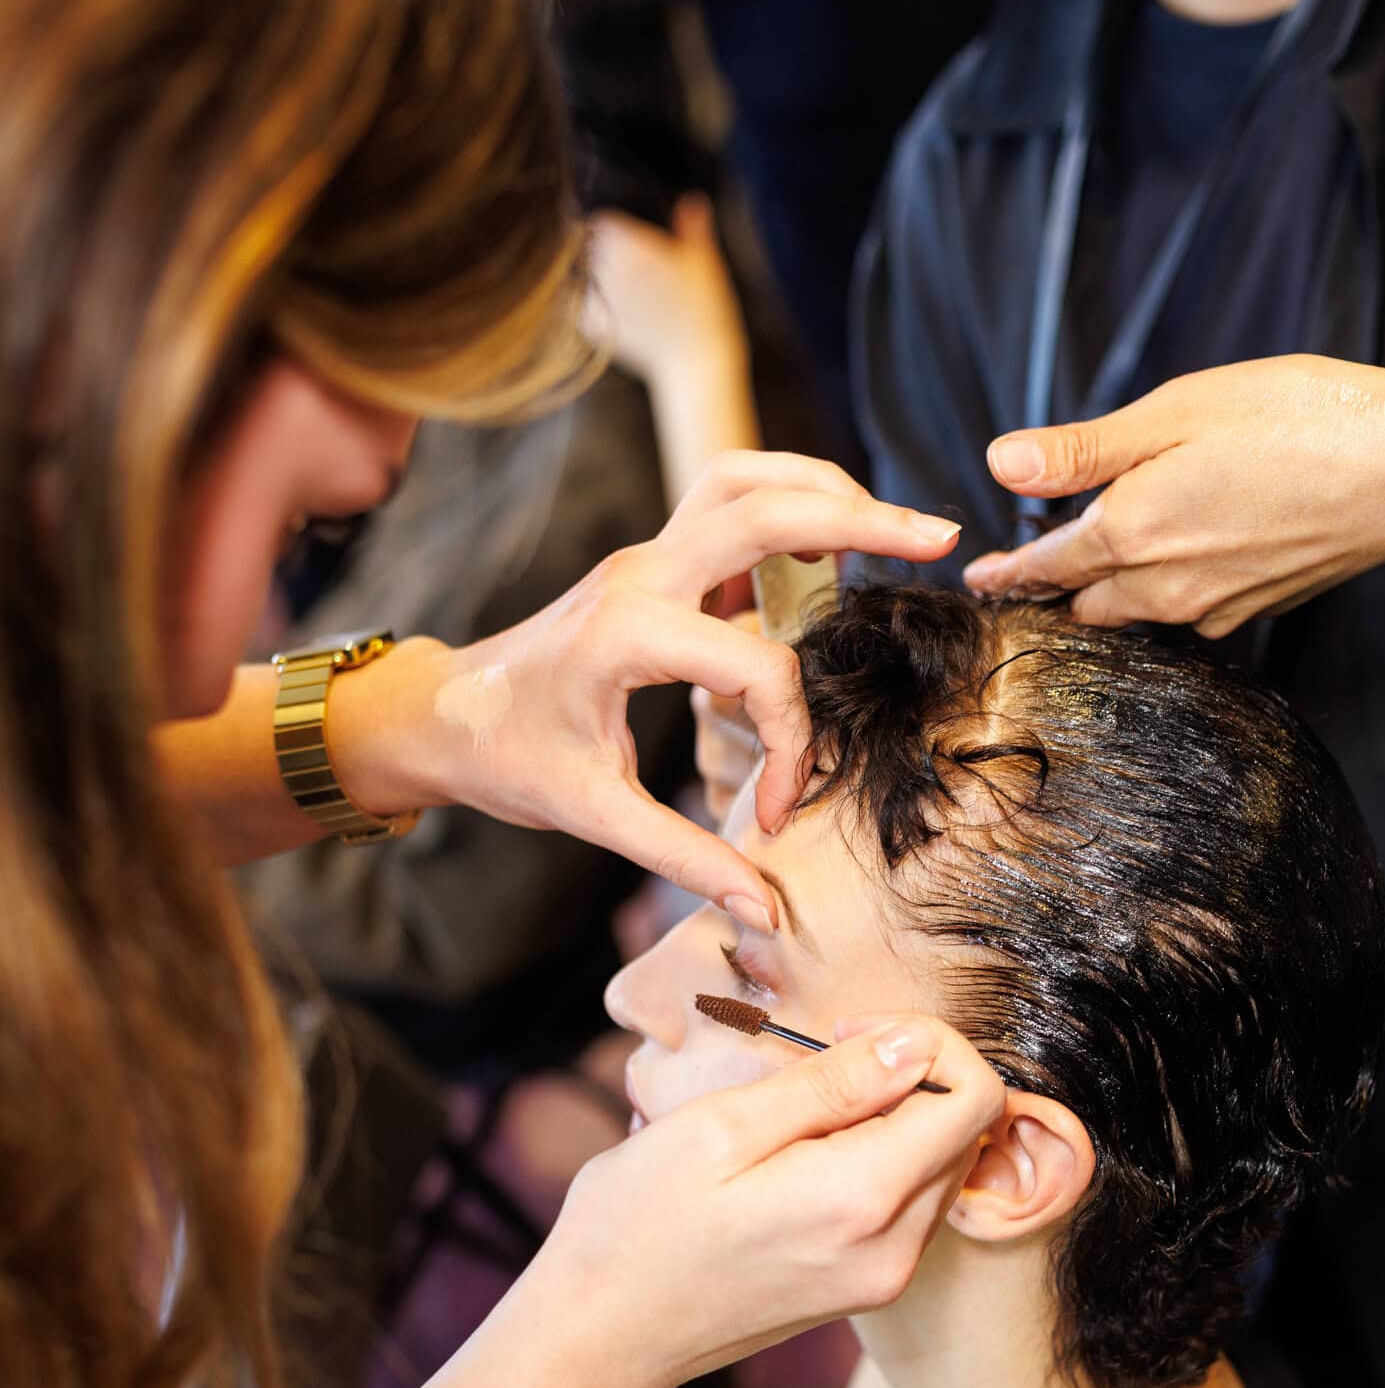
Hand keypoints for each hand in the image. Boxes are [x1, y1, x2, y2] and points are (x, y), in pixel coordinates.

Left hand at [348, 452, 957, 930]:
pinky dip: (786, 509)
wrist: (443, 714)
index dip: (788, 748)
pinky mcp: (653, 561)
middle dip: (858, 518)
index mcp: (627, 634)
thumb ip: (682, 857)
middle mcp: (640, 574)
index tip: (774, 815)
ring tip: (889, 528)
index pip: (759, 670)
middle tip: (939, 537)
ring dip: (821, 491)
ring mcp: (646, 556)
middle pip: (763, 509)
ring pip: (743, 478)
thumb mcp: (592, 814)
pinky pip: (728, 502)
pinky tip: (826, 553)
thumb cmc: (508, 759)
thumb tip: (762, 909)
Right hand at [519, 1012, 1005, 1387]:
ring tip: (800, 1114)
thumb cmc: (636, 1227)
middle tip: (820, 1062)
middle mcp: (894, 1248)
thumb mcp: (721, 1127)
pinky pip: (910, 1202)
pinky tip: (803, 1157)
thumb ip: (832, 1083)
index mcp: (863, 1199)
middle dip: (912, 1076)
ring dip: (894, 1118)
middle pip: (966, 1131)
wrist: (602, 1338)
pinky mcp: (867, 1286)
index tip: (849, 1031)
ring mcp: (884, 1275)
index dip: (927, 1041)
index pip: (975, 1098)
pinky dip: (879, 1160)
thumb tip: (914, 1043)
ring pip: (942, 1164)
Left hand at [584, 198, 746, 399]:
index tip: (620, 235)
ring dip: (592, 279)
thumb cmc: (705, 308)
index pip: (600, 222)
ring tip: (619, 289)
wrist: (695, 360)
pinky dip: (591, 308)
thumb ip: (692, 227)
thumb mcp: (704, 260)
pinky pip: (580, 307)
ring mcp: (597, 298)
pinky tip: (616, 312)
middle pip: (587, 248)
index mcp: (630, 244)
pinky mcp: (592, 326)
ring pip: (581, 277)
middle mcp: (607, 268)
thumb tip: (691, 201)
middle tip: (620, 263)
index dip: (610, 227)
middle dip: (598, 252)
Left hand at [966, 356, 1384, 636]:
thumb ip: (1085, 450)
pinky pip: (1193, 612)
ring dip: (1111, 596)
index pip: (1045, 567)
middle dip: (1055, 591)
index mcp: (1131, 534)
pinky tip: (1184, 565)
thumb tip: (1004, 465)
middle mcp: (1166, 587)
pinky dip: (1171, 594)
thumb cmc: (1300, 421)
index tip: (982, 579)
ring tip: (1093, 573)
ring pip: (1139, 613)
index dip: (1008, 573)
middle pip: (1087, 602)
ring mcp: (1216, 607)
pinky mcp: (1260, 608)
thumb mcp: (1175, 411)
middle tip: (1029, 577)